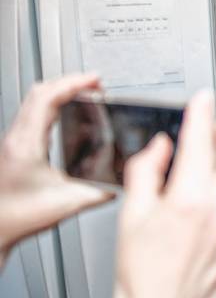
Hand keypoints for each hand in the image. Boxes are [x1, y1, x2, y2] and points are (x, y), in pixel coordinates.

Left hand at [0, 74, 112, 265]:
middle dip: (69, 81)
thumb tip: (121, 181)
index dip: (73, 84)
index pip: (48, 99)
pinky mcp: (14, 148)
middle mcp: (16, 138)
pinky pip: (33, 114)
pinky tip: (68, 116)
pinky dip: (53, 105)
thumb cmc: (18, 217)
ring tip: (84, 93)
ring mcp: (13, 141)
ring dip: (60, 91)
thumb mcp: (69, 203)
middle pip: (39, 92)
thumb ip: (100, 192)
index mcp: (27, 145)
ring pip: (33, 101)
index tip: (94, 80)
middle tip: (93, 83)